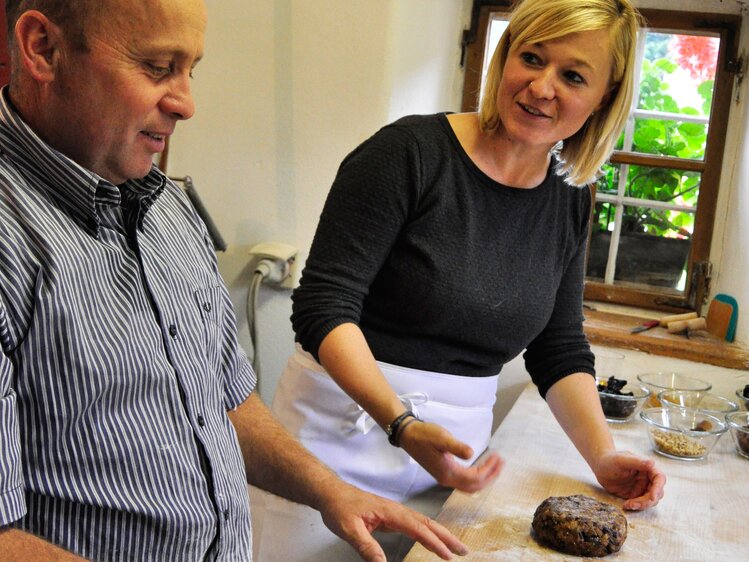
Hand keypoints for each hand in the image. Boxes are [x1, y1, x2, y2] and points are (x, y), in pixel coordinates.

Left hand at [318, 482, 468, 561]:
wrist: (332, 493)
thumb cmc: (339, 507)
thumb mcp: (349, 529)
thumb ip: (366, 546)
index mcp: (390, 511)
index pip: (417, 528)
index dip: (433, 542)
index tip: (447, 555)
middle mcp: (396, 510)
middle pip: (427, 523)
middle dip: (446, 537)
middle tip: (464, 550)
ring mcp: (395, 513)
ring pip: (423, 523)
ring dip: (440, 534)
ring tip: (455, 547)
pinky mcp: (391, 517)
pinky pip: (416, 524)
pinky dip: (429, 532)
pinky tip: (432, 540)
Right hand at [399, 420, 503, 492]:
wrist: (408, 435)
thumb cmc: (424, 434)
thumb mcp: (441, 438)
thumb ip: (456, 447)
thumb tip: (471, 453)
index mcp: (448, 472)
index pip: (475, 478)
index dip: (489, 469)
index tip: (498, 457)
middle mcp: (446, 479)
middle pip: (474, 487)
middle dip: (490, 476)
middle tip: (501, 463)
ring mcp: (444, 478)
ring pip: (469, 486)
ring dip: (484, 478)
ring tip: (495, 466)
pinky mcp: (443, 473)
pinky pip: (464, 482)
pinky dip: (476, 477)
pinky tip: (480, 467)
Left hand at [592, 450, 665, 509]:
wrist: (600, 467)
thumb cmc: (610, 460)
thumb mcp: (621, 460)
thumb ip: (637, 462)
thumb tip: (652, 462)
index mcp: (647, 468)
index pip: (660, 478)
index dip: (658, 488)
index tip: (652, 497)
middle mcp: (648, 478)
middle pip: (657, 493)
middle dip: (648, 500)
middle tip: (634, 503)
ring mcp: (643, 488)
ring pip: (650, 500)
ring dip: (641, 505)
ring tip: (627, 505)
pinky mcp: (636, 495)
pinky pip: (641, 504)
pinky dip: (635, 506)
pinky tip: (625, 505)